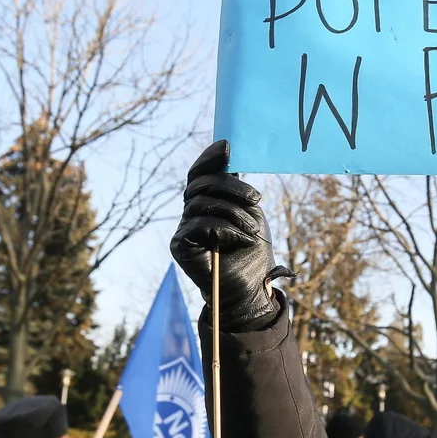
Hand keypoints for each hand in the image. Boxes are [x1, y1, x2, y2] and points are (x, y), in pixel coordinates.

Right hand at [170, 141, 288, 330]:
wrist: (249, 290)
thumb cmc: (252, 253)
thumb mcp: (250, 214)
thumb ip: (236, 192)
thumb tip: (230, 166)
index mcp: (206, 202)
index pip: (199, 174)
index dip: (210, 158)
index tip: (228, 146)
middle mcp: (190, 213)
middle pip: (201, 184)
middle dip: (231, 187)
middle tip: (257, 200)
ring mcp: (183, 229)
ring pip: (202, 202)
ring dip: (234, 213)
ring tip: (253, 231)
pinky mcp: (179, 245)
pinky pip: (200, 224)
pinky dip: (226, 229)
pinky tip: (241, 239)